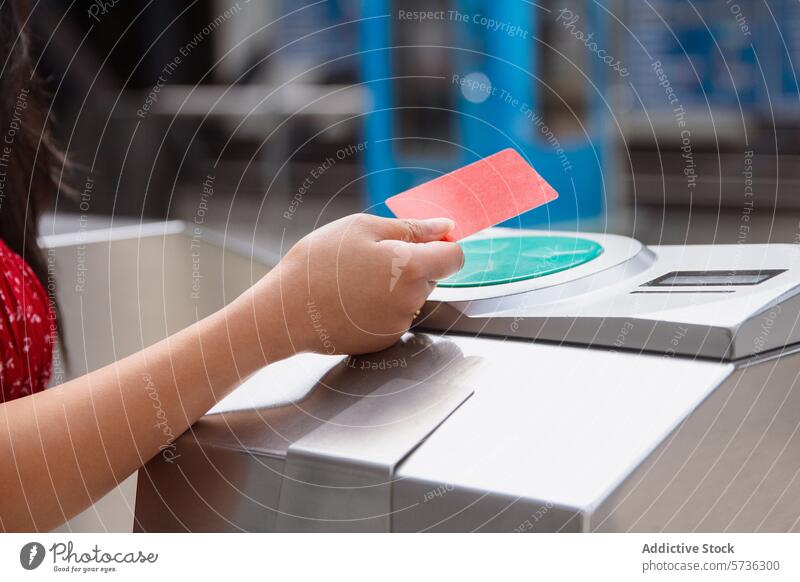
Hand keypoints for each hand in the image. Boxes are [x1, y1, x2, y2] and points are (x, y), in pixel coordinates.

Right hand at [239, 214, 462, 360]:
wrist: (284, 312)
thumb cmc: (318, 264)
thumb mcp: (361, 228)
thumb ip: (411, 228)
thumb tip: (446, 228)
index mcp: (411, 268)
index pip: (455, 257)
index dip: (443, 245)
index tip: (424, 239)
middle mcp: (411, 300)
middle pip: (432, 276)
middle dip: (412, 263)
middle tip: (371, 256)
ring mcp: (398, 324)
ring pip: (413, 296)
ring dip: (396, 285)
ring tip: (356, 279)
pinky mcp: (384, 340)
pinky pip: (395, 316)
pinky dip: (382, 306)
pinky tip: (352, 300)